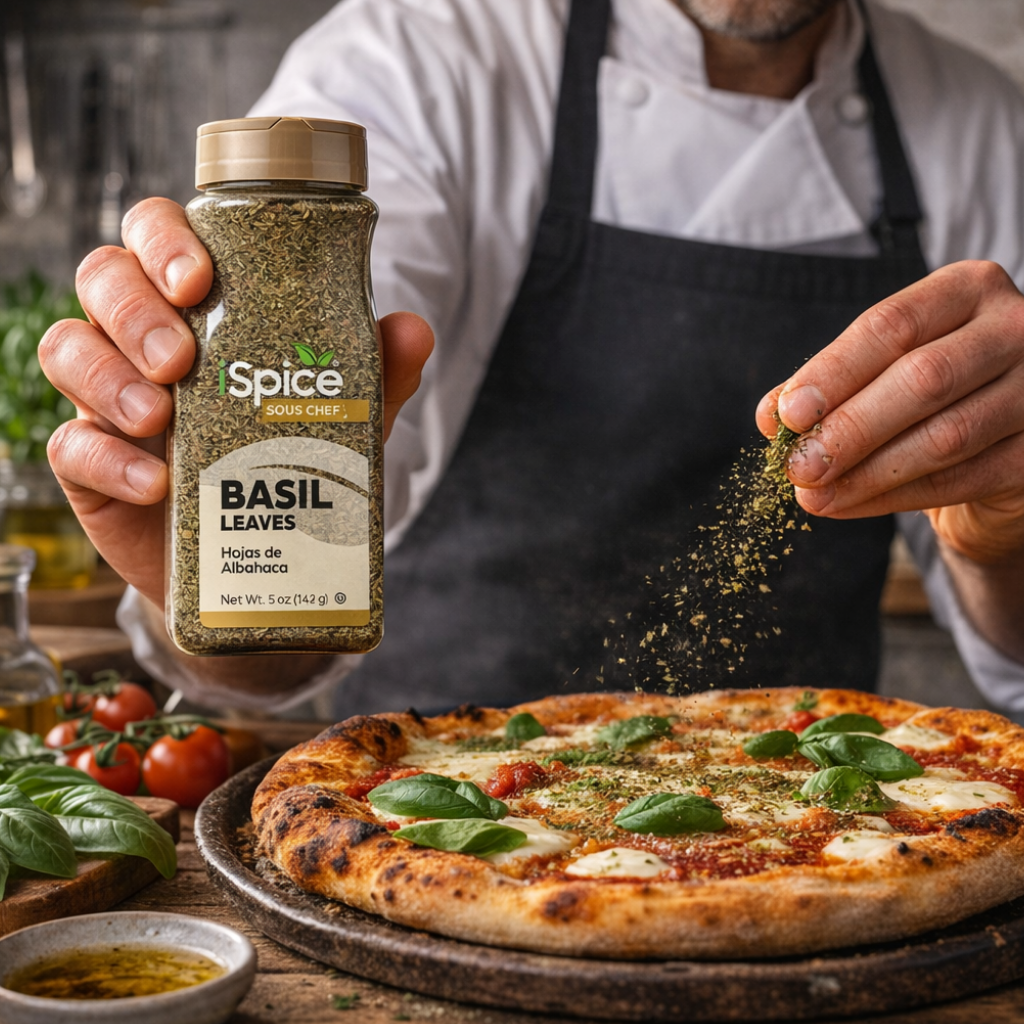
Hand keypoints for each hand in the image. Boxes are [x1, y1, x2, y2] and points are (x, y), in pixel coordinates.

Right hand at [40, 197, 433, 607]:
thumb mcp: (339, 414)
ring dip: (109, 378)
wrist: (259, 554)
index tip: (198, 278)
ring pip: (68, 350)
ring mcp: (109, 399)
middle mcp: (142, 339)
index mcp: (198, 305)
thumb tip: (415, 329)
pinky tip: (155, 481)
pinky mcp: (90, 465)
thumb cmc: (291, 459)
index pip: (155, 235)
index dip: (162, 240)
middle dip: (134, 308)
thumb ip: (373, 373)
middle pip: (102, 278)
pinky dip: (107, 459)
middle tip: (180, 357)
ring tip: (161, 415)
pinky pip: (70, 447)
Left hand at [755, 260, 1023, 564]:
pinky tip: (850, 505)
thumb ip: (828, 388)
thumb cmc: (927, 398)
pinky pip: (961, 479)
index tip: (787, 415)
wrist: (998, 444)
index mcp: (967, 290)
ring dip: (867, 473)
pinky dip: (894, 497)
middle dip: (850, 428)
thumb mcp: (878, 375)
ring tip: (813, 495)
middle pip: (923, 378)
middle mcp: (1016, 328)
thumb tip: (773, 418)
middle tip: (798, 466)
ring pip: (945, 435)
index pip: (892, 327)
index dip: (834, 373)